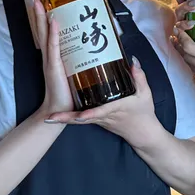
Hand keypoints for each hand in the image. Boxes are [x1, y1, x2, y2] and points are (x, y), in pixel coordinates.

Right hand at [25, 0, 73, 116]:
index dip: (44, 15)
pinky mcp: (54, 66)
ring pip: (44, 33)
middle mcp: (49, 54)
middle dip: (38, 10)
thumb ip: (79, 57)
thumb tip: (92, 43)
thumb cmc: (69, 91)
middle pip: (42, 28)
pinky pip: (53, 46)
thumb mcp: (74, 70)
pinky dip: (53, 33)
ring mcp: (50, 59)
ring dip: (41, 16)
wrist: (61, 110)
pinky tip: (53, 20)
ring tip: (38, 0)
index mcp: (53, 54)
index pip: (47, 30)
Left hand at [46, 58, 161, 147]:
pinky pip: (82, 118)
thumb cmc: (144, 113)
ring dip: (64, 118)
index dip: (89, 114)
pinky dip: (71, 117)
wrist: (142, 133)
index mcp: (115, 109)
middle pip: (82, 119)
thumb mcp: (146, 94)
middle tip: (50, 117)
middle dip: (66, 118)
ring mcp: (99, 120)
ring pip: (79, 120)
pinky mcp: (97, 120)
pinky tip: (60, 112)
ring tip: (49, 116)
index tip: (78, 115)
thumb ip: (139, 77)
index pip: (100, 112)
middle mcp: (104, 116)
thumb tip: (132, 61)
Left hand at [173, 28, 194, 115]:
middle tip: (175, 35)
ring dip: (183, 54)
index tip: (178, 30)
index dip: (181, 37)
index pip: (189, 46)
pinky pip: (194, 71)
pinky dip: (190, 63)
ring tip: (180, 46)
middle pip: (184, 55)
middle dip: (178, 44)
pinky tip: (193, 60)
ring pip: (188, 64)